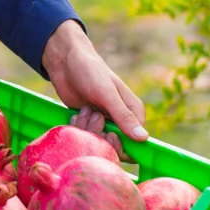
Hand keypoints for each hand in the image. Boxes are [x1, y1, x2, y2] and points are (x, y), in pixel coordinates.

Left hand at [42, 20, 147, 143]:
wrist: (66, 62)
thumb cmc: (90, 72)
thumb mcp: (107, 94)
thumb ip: (124, 116)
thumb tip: (144, 138)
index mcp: (134, 112)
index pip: (136, 143)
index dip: (122, 144)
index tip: (108, 134)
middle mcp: (121, 120)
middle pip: (115, 146)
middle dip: (100, 135)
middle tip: (93, 116)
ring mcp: (104, 122)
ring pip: (98, 143)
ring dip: (87, 128)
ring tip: (84, 109)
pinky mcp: (89, 123)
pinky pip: (85, 137)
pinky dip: (79, 127)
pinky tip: (77, 112)